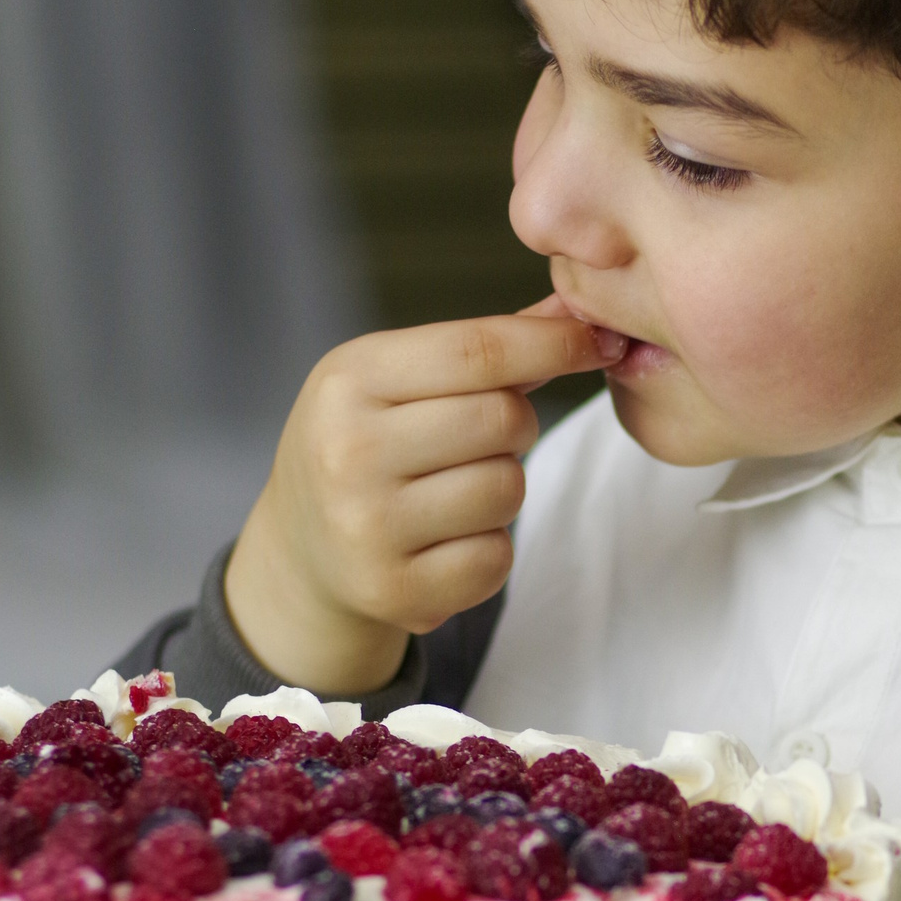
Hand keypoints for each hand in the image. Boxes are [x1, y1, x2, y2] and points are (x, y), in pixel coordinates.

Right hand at [223, 304, 624, 698]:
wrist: (302, 547)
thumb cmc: (365, 442)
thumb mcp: (396, 378)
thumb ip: (485, 346)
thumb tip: (575, 310)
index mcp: (349, 381)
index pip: (477, 351)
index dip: (553, 344)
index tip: (598, 341)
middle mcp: (348, 452)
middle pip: (503, 420)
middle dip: (518, 423)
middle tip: (486, 437)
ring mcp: (367, 528)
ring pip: (508, 490)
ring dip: (503, 487)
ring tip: (454, 489)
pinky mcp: (393, 590)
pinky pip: (496, 558)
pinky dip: (490, 548)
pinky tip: (447, 539)